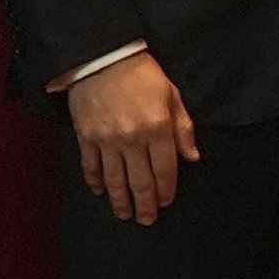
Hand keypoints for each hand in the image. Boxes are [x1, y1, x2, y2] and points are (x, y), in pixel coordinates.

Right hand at [65, 47, 199, 227]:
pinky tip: (100, 191)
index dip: (166, 190)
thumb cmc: (143, 75)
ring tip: (124, 214)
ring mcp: (107, 140)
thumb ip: (183, 129)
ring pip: (115, 179)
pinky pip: (91, 165)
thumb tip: (192, 157)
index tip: (166, 202)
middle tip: (146, 221)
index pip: (165, 170)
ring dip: (120, 200)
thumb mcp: (173, 96)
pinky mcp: (86, 136)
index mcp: (157, 129)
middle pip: (139, 181)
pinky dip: (95, 181)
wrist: (103, 58)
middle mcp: (132, 139)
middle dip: (145, 204)